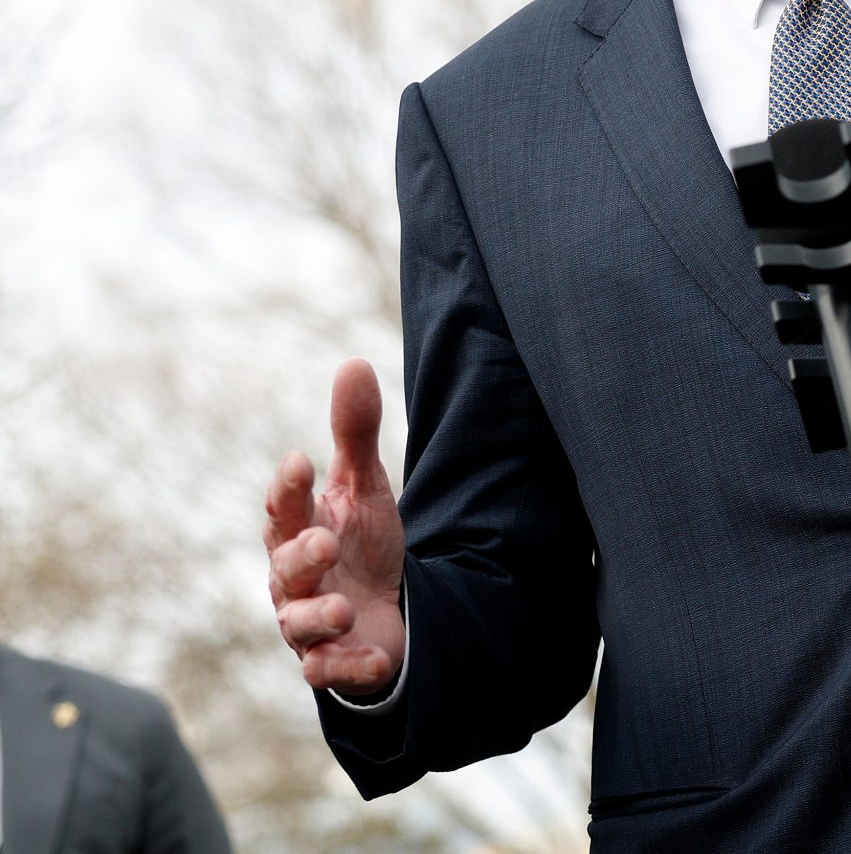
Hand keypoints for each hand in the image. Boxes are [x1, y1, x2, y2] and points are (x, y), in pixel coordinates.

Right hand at [264, 359, 406, 694]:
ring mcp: (309, 625)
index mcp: (298, 533)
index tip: (297, 460)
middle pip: (285, 568)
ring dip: (321, 618)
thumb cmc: (360, 544)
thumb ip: (355, 434)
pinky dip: (352, 667)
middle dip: (302, 557)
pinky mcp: (333, 663)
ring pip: (299, 625)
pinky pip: (331, 672)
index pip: (283, 509)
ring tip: (347, 608)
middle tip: (325, 542)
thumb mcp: (364, 488)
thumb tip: (354, 362)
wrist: (382, 611)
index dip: (286, 488)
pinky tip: (378, 657)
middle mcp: (295, 581)